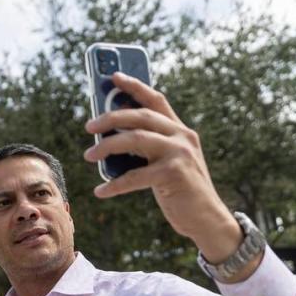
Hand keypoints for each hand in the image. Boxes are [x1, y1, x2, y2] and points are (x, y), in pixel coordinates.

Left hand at [83, 72, 240, 259]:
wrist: (207, 218)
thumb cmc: (180, 191)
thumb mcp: (166, 163)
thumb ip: (147, 149)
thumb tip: (109, 140)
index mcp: (180, 131)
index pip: (156, 100)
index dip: (134, 86)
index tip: (113, 77)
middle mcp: (182, 136)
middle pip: (140, 116)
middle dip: (111, 117)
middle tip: (88, 126)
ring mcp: (179, 153)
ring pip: (135, 139)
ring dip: (107, 146)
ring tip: (88, 155)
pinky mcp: (174, 174)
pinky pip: (135, 176)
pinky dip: (114, 184)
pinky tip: (100, 191)